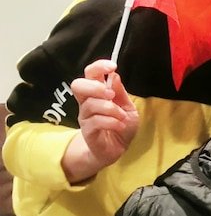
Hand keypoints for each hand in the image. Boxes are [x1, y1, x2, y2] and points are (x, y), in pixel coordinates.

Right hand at [61, 59, 139, 182]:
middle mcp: (88, 102)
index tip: (112, 66)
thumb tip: (114, 75)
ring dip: (111, 109)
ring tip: (122, 117)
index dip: (98, 67)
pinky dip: (112, 122)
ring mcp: (86, 117)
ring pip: (91, 104)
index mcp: (98, 93)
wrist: (117, 149)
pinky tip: (120, 125)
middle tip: (110, 94)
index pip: (90, 73)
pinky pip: (96, 122)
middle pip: (77, 85)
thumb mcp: (128, 107)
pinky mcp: (87, 131)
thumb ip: (120, 93)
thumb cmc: (121, 125)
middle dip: (94, 86)